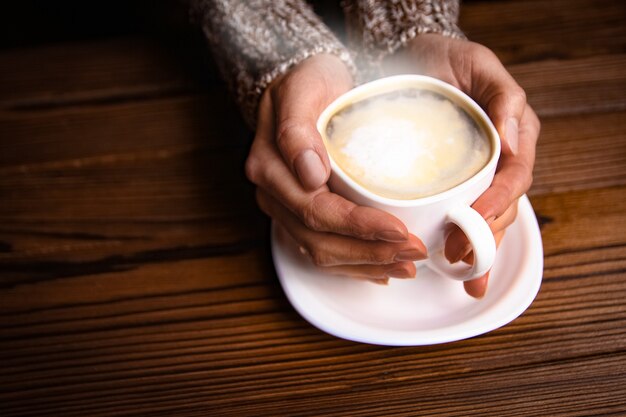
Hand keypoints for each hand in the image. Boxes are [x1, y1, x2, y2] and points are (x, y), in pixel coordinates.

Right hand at [245, 54, 427, 283]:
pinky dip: (355, 265)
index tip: (398, 229)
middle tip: (415, 251)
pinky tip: (383, 270)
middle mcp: (274, 196)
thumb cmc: (309, 82)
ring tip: (406, 265)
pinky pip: (324, 250)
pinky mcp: (300, 216)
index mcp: (270, 169)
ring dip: (367, 265)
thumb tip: (310, 174)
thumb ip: (297, 129)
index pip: (317, 210)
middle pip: (320, 240)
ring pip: (323, 253)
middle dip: (370, 252)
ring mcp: (285, 209)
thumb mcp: (302, 88)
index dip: (358, 226)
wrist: (308, 83)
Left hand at [384, 34, 539, 296]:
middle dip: (484, 236)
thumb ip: (503, 97)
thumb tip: (514, 141)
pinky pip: (458, 212)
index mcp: (514, 135)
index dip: (498, 202)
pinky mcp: (448, 180)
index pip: (514, 178)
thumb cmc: (447, 59)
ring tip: (459, 270)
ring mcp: (474, 172)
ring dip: (475, 247)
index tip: (476, 218)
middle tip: (460, 256)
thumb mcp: (479, 65)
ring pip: (485, 217)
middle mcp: (498, 158)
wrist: (410, 57)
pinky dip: (458, 238)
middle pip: (502, 206)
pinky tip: (451, 262)